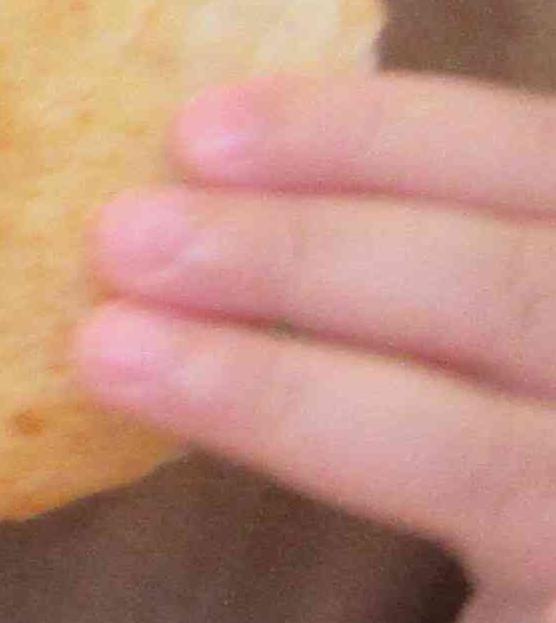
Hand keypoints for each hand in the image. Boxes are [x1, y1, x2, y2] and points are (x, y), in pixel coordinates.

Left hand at [80, 73, 555, 622]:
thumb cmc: (534, 499)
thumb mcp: (486, 365)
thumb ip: (410, 267)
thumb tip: (199, 171)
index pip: (527, 153)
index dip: (372, 128)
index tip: (200, 123)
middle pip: (508, 254)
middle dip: (306, 227)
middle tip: (123, 227)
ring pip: (491, 325)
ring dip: (281, 312)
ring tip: (109, 327)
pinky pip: (468, 469)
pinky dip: (297, 415)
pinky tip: (162, 391)